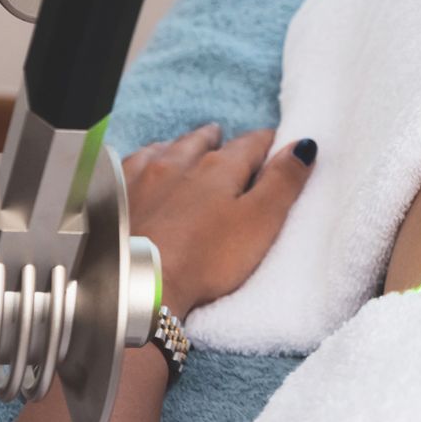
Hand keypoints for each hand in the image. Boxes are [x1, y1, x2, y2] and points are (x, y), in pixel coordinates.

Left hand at [122, 125, 316, 312]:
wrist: (137, 284)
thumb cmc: (204, 259)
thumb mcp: (259, 223)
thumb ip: (282, 182)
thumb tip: (304, 145)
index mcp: (220, 168)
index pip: (251, 144)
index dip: (267, 142)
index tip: (276, 143)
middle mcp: (180, 163)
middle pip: (204, 141)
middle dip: (219, 139)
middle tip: (226, 138)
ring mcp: (143, 177)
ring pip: (167, 148)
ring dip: (181, 146)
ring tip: (188, 146)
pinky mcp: (116, 195)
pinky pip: (132, 163)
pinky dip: (145, 158)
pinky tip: (145, 164)